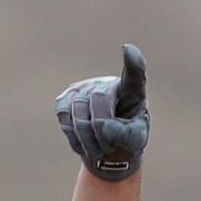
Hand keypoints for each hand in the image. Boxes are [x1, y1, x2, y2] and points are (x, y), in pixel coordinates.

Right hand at [55, 44, 148, 181]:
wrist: (106, 150)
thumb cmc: (126, 141)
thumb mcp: (136, 142)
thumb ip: (128, 135)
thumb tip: (104, 126)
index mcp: (131, 91)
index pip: (133, 75)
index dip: (132, 62)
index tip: (128, 50)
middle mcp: (105, 83)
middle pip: (98, 101)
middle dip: (102, 132)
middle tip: (109, 147)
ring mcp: (83, 89)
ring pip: (78, 114)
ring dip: (89, 142)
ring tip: (99, 148)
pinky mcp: (64, 100)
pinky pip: (65, 120)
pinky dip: (75, 139)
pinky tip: (85, 142)